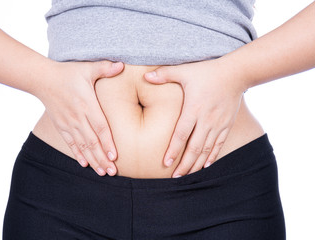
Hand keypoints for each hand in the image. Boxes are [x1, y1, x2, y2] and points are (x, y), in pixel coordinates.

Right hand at [36, 60, 123, 175]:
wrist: (42, 79)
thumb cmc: (67, 73)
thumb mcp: (87, 68)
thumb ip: (105, 68)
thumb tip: (122, 64)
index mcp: (87, 105)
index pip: (100, 127)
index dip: (107, 143)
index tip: (114, 156)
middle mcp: (78, 117)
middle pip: (92, 142)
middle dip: (102, 158)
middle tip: (112, 172)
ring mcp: (68, 123)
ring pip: (82, 146)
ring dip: (92, 160)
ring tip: (101, 172)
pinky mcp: (61, 126)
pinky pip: (70, 143)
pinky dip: (77, 154)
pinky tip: (84, 164)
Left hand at [144, 59, 244, 177]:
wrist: (236, 73)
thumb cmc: (207, 71)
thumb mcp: (185, 70)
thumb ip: (164, 74)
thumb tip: (145, 77)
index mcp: (193, 109)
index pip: (181, 135)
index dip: (173, 150)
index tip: (166, 162)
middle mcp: (206, 120)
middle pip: (194, 148)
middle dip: (185, 164)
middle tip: (175, 177)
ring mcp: (218, 124)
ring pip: (207, 150)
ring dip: (197, 164)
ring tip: (187, 176)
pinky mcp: (227, 125)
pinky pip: (219, 144)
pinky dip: (212, 156)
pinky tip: (205, 166)